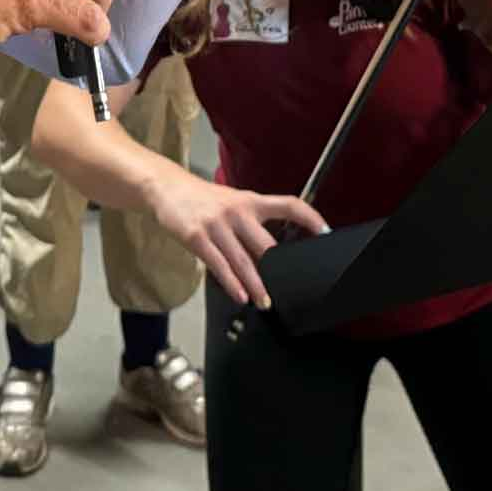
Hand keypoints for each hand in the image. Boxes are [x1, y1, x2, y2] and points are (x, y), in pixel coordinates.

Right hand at [144, 167, 326, 308]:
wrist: (166, 188)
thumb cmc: (201, 199)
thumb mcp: (231, 203)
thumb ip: (251, 226)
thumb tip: (270, 256)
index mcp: (250, 201)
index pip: (288, 204)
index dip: (309, 217)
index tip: (325, 232)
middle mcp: (237, 211)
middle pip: (266, 244)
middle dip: (278, 270)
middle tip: (288, 288)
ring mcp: (216, 224)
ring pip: (243, 260)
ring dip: (256, 286)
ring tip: (265, 302)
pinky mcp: (197, 236)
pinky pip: (218, 264)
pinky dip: (232, 283)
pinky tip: (240, 295)